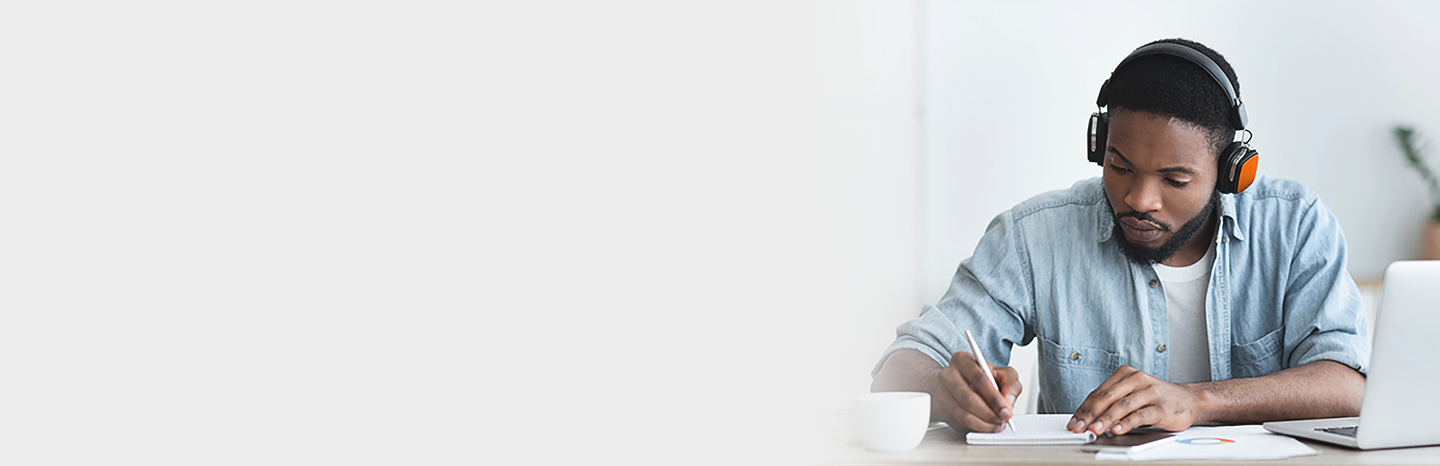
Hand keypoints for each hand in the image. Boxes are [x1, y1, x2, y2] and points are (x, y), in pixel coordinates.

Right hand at [934, 351, 1021, 432]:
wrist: (965, 384)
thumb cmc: (984, 378)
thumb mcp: (1003, 374)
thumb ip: (1011, 383)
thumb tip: (1008, 400)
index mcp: (962, 360)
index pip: (978, 379)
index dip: (994, 398)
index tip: (1006, 410)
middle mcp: (947, 375)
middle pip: (967, 398)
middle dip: (989, 413)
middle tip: (1002, 419)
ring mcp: (941, 393)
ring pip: (962, 415)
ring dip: (984, 424)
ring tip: (996, 424)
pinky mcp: (941, 410)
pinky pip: (959, 424)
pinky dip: (976, 428)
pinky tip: (986, 425)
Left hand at [1067, 365, 1203, 435]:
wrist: (1189, 400)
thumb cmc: (1156, 398)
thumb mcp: (1132, 394)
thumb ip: (1112, 403)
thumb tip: (1087, 419)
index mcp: (1126, 374)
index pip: (1099, 393)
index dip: (1084, 409)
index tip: (1074, 422)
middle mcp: (1137, 380)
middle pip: (1108, 398)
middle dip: (1090, 414)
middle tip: (1079, 427)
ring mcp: (1150, 392)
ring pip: (1122, 406)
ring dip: (1105, 419)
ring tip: (1094, 430)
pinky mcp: (1161, 406)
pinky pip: (1140, 415)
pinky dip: (1126, 423)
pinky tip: (1117, 430)